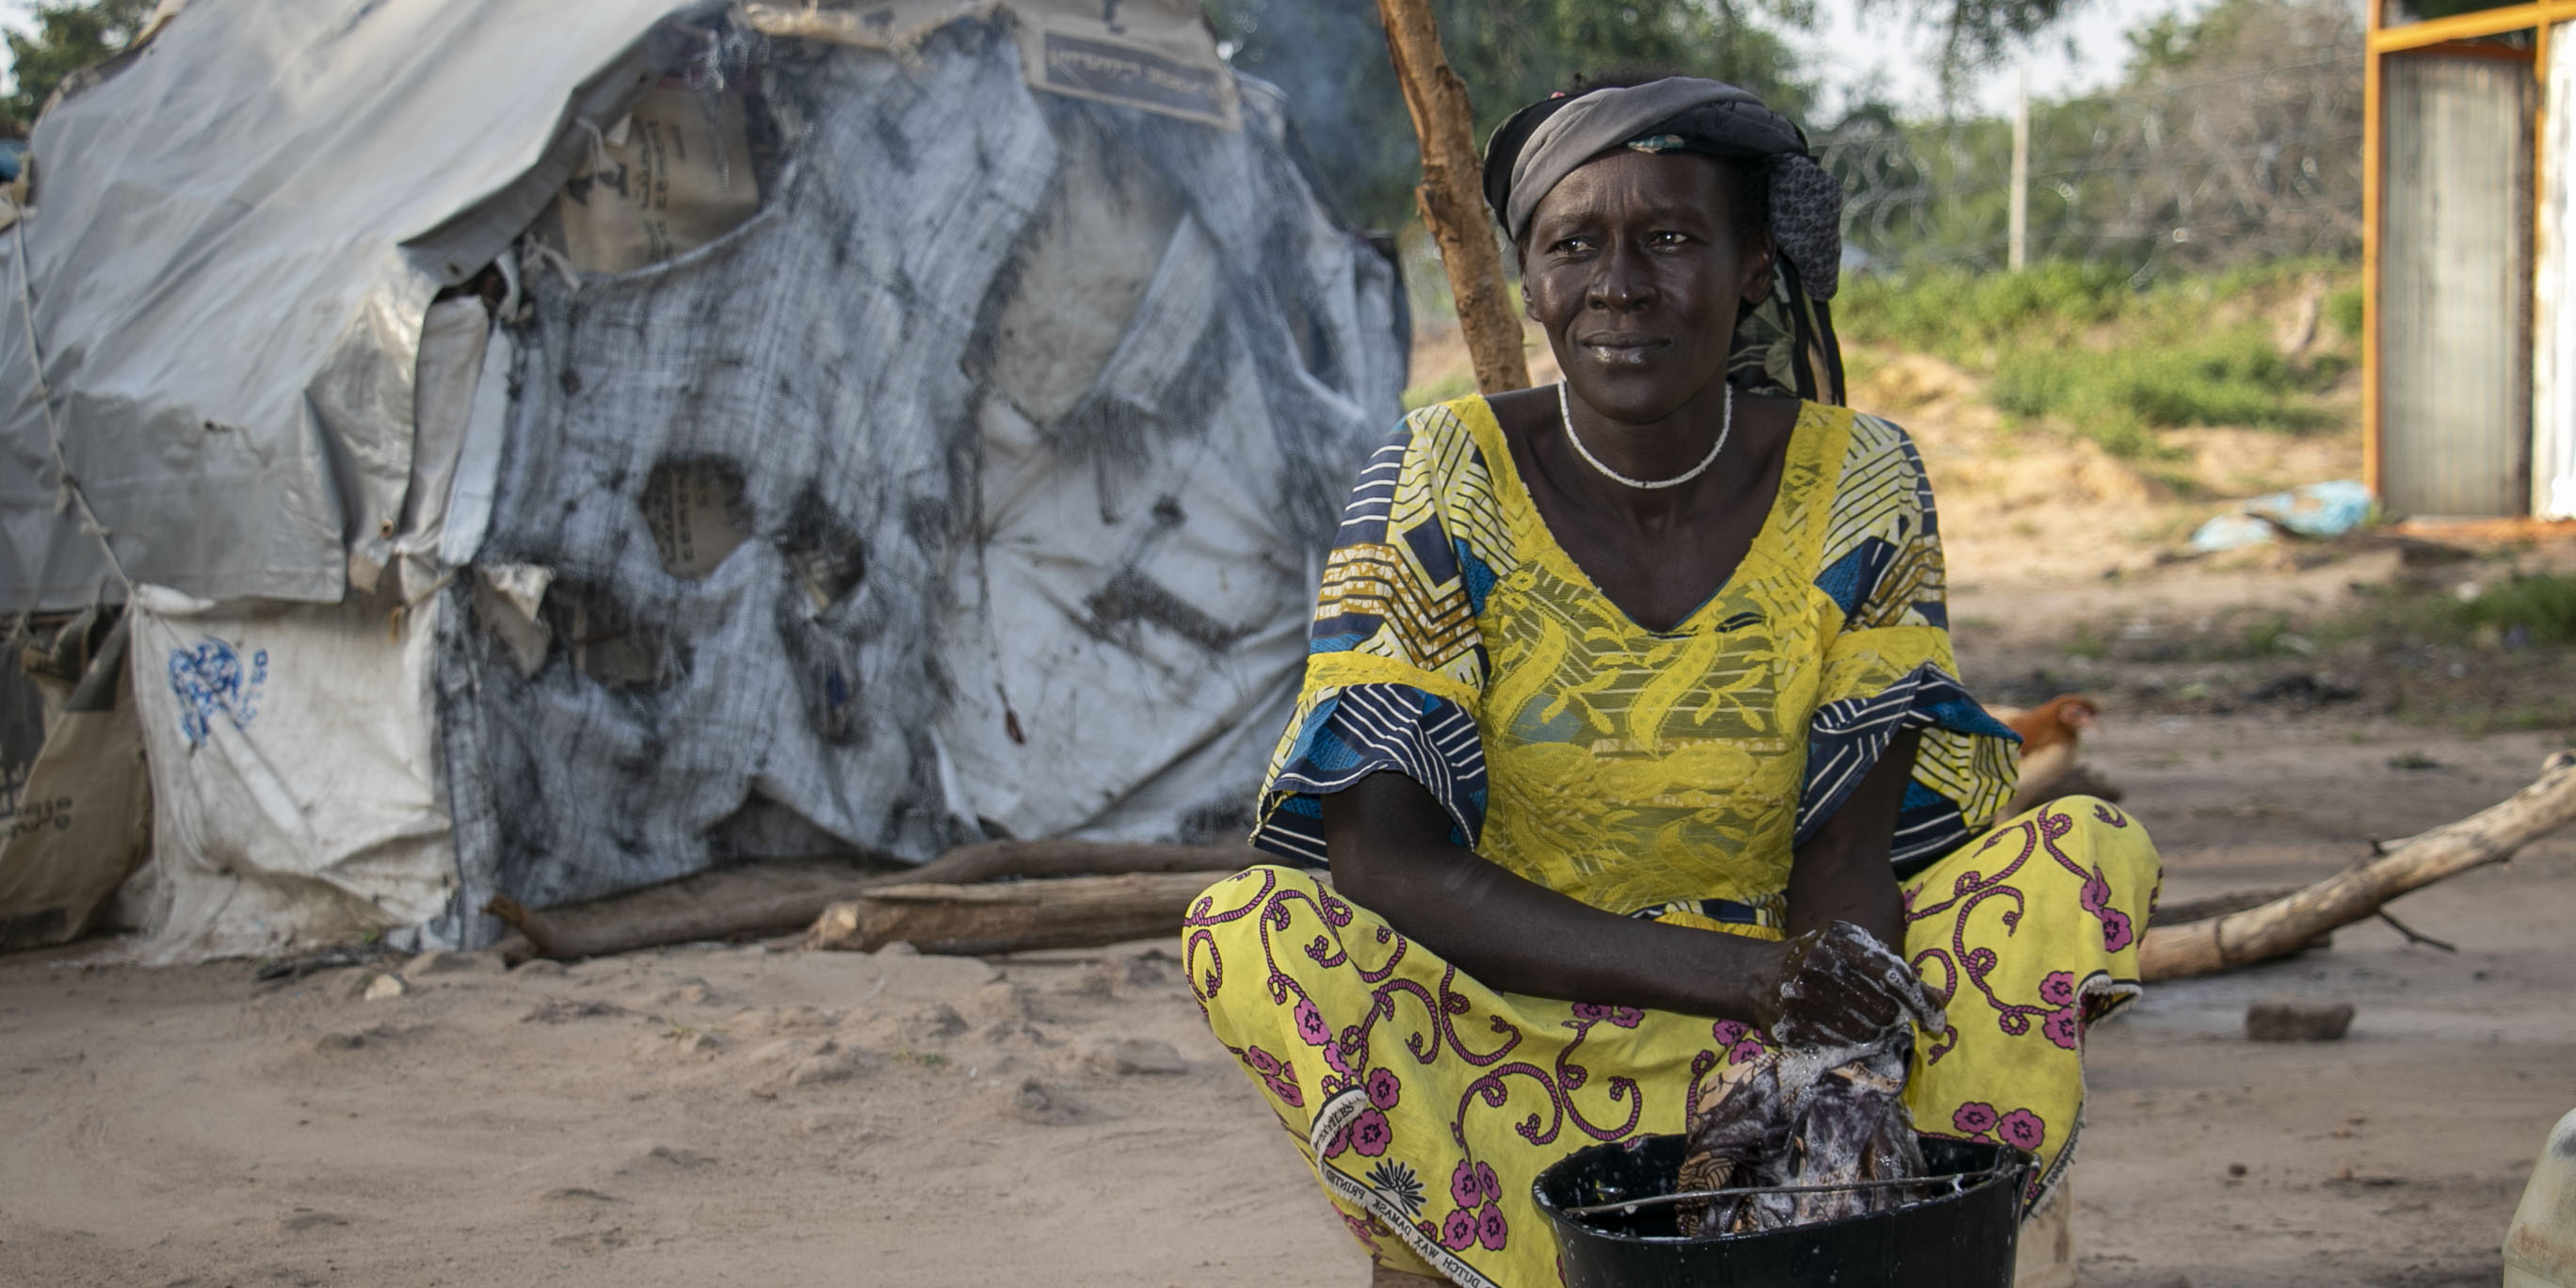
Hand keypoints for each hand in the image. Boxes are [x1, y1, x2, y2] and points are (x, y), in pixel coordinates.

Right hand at [1759, 920, 1940, 1048]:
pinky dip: (1845, 1044)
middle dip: (1890, 1020)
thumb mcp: (1857, 957)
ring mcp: (1803, 995)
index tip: (1937, 1023)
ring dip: (1870, 1036)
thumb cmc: (1820, 963)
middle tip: (1883, 1020)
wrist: (1759, 975)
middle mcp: (1821, 964)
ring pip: (1863, 1032)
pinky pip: (1837, 1045)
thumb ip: (1899, 975)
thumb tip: (1943, 999)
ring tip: (1861, 1026)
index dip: (1920, 1003)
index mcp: (1842, 940)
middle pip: (1883, 1009)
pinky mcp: (1790, 1023)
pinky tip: (1839, 1032)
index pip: (1895, 976)